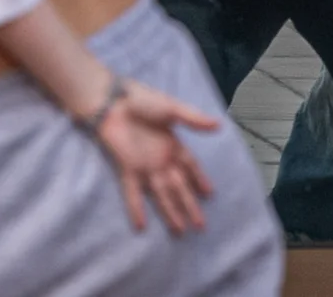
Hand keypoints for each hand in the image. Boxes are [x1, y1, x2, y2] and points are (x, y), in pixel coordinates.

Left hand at [92, 78, 218, 233]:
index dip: (199, 179)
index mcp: (173, 144)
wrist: (114, 100)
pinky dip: (137, 209)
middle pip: (178, 187)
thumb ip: (194, 119)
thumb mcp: (172, 108)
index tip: (209, 194)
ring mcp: (144, 166)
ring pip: (161, 195)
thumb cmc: (143, 100)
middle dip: (189, 205)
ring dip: (170, 213)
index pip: (190, 166)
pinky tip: (141, 226)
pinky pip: (133, 193)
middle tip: (200, 225)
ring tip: (180, 231)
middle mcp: (161, 159)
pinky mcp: (128, 168)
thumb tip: (219, 125)